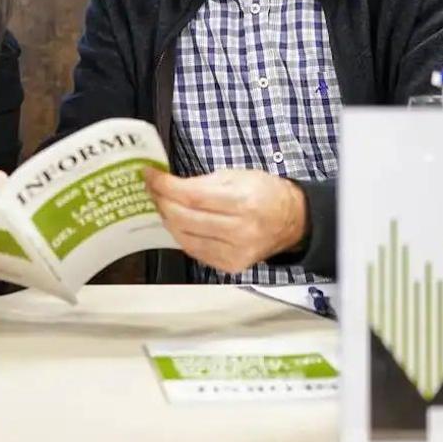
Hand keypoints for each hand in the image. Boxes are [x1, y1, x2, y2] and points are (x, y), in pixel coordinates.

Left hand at [143, 168, 307, 274]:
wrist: (291, 222)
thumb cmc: (265, 194)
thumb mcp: (237, 176)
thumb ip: (202, 182)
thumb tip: (169, 185)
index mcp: (243, 202)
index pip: (192, 196)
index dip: (165, 186)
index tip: (151, 175)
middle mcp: (240, 231)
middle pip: (185, 218)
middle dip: (162, 202)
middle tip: (153, 189)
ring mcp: (235, 252)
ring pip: (185, 237)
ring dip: (168, 219)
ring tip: (163, 204)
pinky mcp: (231, 265)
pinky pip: (195, 251)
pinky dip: (181, 235)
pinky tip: (177, 223)